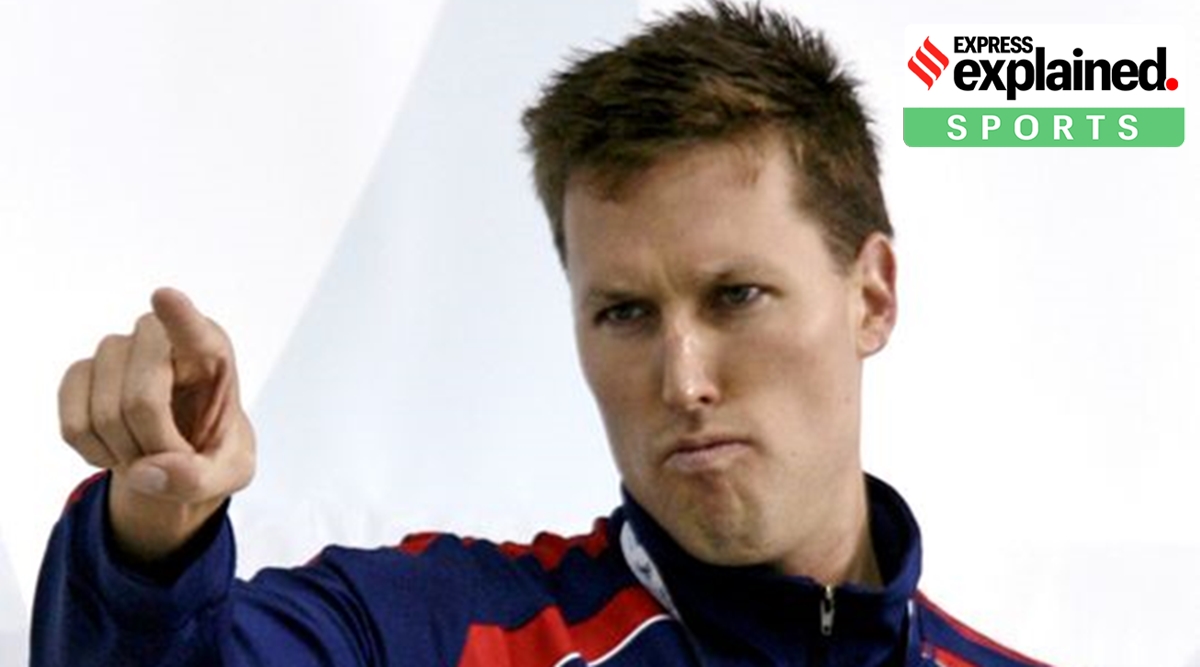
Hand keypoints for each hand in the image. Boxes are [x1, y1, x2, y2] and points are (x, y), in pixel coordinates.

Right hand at [58, 288, 255, 564]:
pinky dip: (96, 453)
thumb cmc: (215, 451)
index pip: (192, 329)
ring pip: (104, 415)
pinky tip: (119, 450)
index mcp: (210, 350)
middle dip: (155, 445)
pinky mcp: (80, 373)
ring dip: (127, 453)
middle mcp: (159, 337)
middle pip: (141, 400)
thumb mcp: (230, 473)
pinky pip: (74, 425)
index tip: (164, 297)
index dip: (178, 316)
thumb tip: (148, 471)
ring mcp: (115, 350)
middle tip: (175, 459)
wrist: (181, 452)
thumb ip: (201, 478)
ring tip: (151, 451)